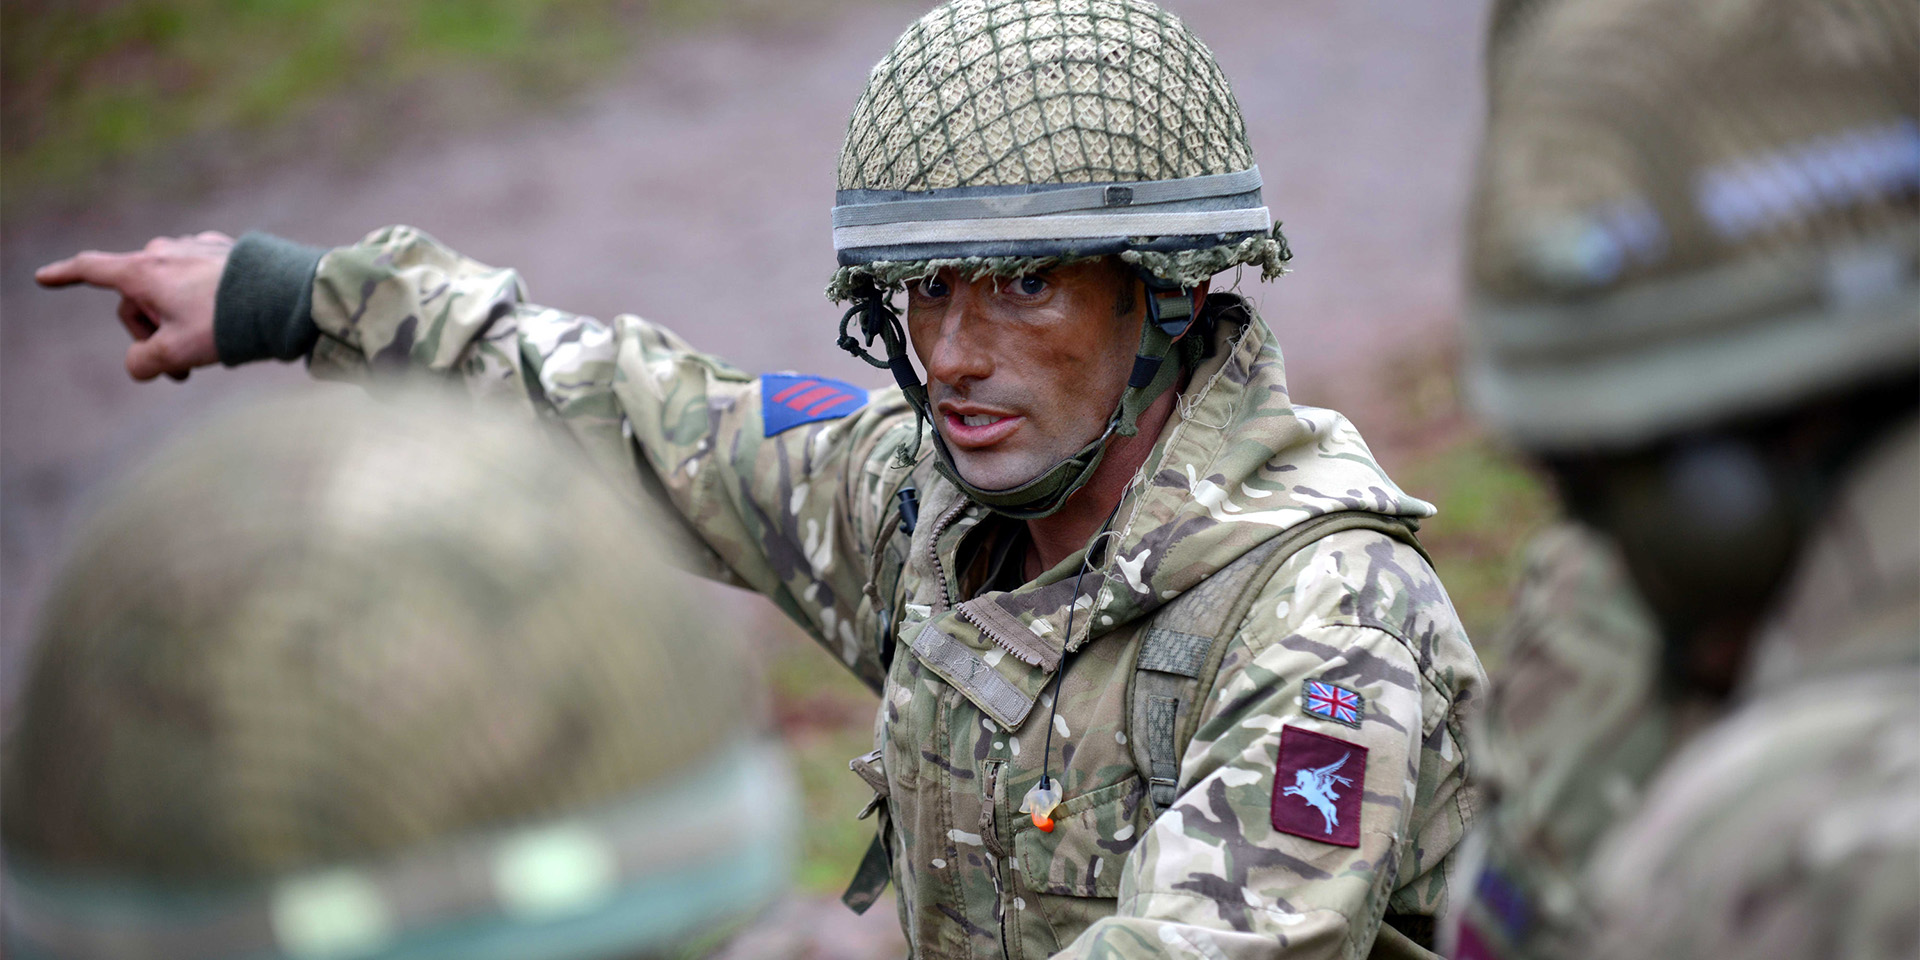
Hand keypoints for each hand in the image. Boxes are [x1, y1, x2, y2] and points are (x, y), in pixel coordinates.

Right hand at [36, 232, 233, 381]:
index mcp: (144, 270)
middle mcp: (164, 250)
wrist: (288, 297)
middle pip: (137, 299)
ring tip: (208, 352)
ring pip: (169, 293)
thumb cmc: (228, 322)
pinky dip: (202, 306)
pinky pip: (198, 283)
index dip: (64, 276)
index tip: (43, 278)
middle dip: (151, 335)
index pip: (92, 270)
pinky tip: (228, 323)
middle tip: (180, 370)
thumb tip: (140, 364)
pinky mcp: (224, 251)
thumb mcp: (177, 352)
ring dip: (178, 325)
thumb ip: (143, 362)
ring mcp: (195, 247)